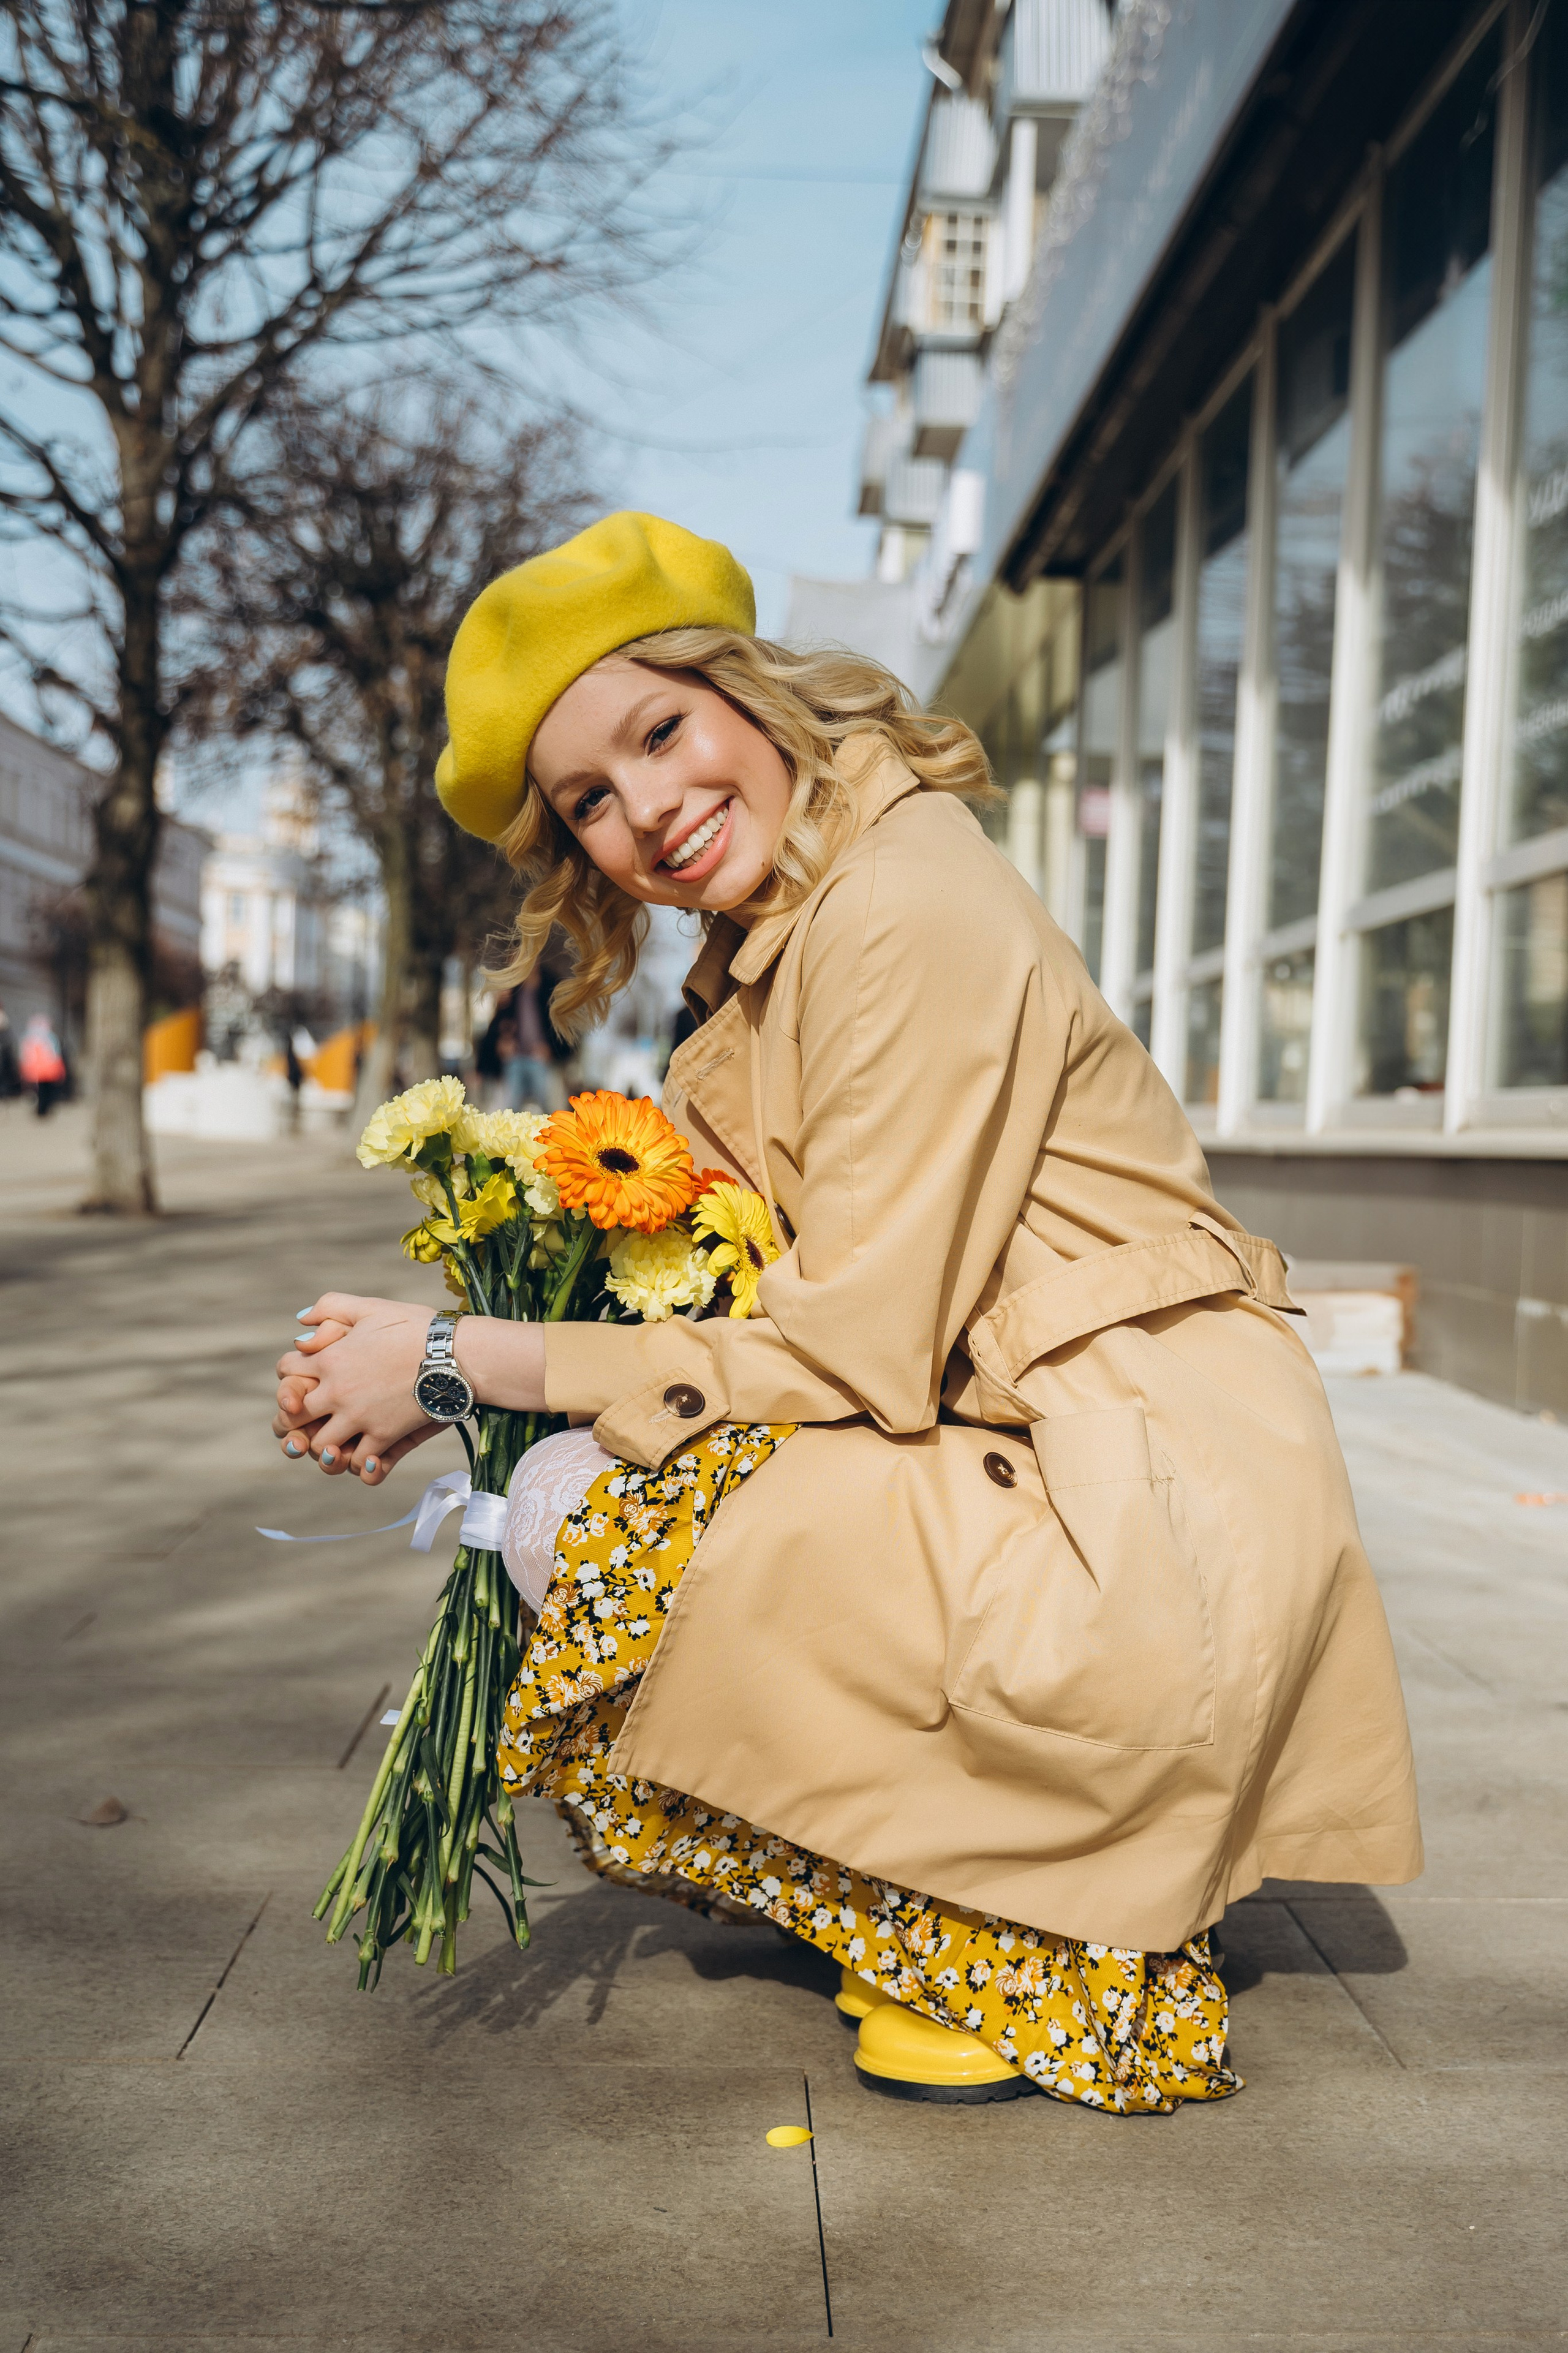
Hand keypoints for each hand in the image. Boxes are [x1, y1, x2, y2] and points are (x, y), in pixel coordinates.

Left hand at [274, 1294, 443, 1483]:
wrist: (457, 1354)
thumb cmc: (417, 1326)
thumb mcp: (371, 1306)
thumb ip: (331, 1306)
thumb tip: (301, 1321)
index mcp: (330, 1359)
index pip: (286, 1370)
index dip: (290, 1373)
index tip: (304, 1376)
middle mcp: (337, 1392)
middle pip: (293, 1418)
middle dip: (293, 1421)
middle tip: (305, 1421)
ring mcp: (360, 1418)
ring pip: (320, 1447)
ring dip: (323, 1447)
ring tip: (335, 1442)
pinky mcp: (384, 1436)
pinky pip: (359, 1463)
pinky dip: (358, 1464)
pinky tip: (365, 1457)